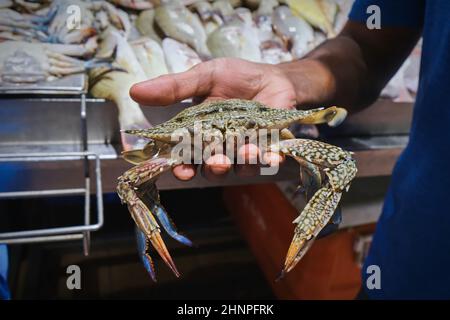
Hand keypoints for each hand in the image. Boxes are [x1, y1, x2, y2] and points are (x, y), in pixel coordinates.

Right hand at [129, 58, 298, 179]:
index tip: (181, 171)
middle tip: (216, 162)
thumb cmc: (236, 77)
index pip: (187, 156)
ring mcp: (246, 148)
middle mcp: (222, 146)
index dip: (182, 166)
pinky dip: (270, 158)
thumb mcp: (204, 77)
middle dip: (214, 168)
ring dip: (242, 163)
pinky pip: (268, 158)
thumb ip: (175, 88)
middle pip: (213, 167)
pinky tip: (272, 154)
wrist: (273, 75)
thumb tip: (134, 91)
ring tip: (247, 151)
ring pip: (240, 167)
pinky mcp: (270, 146)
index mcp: (201, 133)